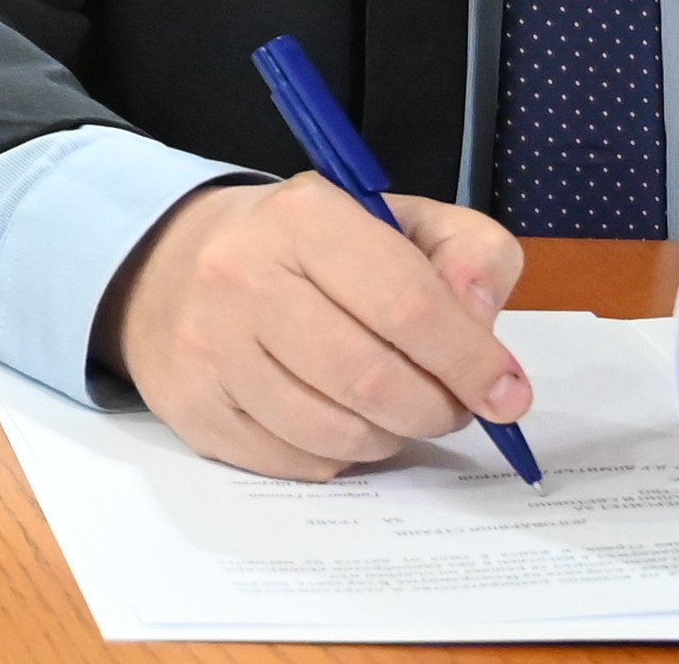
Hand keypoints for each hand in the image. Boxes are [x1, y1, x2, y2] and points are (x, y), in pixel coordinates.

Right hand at [109, 177, 533, 479]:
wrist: (171, 264)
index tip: (507, 394)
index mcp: (304, 216)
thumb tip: (481, 322)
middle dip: (435, 409)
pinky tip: (340, 421)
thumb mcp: (395, 219)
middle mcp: (243, 276)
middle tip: (452, 407)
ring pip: (332, 433)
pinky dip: (337, 457)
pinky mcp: (191, 406)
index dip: (470, 360)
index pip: (407, 302)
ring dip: (388, 437)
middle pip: (370, 379)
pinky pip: (293, 461)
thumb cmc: (306, 247)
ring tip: (396, 412)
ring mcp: (209, 347)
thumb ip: (468, 252)